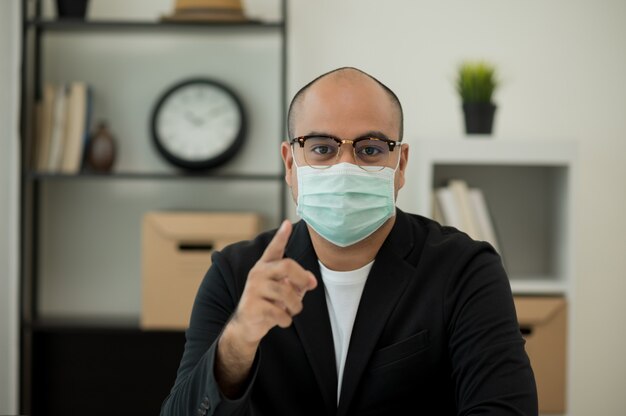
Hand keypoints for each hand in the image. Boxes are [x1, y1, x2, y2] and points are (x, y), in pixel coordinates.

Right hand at [230, 220, 316, 346]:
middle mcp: (258, 273)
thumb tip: (311, 281)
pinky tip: (282, 320)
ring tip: (293, 310)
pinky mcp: (252, 306)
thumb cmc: (269, 304)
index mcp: (266, 266)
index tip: (287, 224)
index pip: (274, 249)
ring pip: (286, 292)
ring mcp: (254, 289)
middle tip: (310, 286)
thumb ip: (298, 282)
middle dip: (302, 277)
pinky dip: (286, 319)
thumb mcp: (284, 290)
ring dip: (296, 305)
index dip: (281, 236)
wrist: (247, 325)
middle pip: (287, 265)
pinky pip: (279, 312)